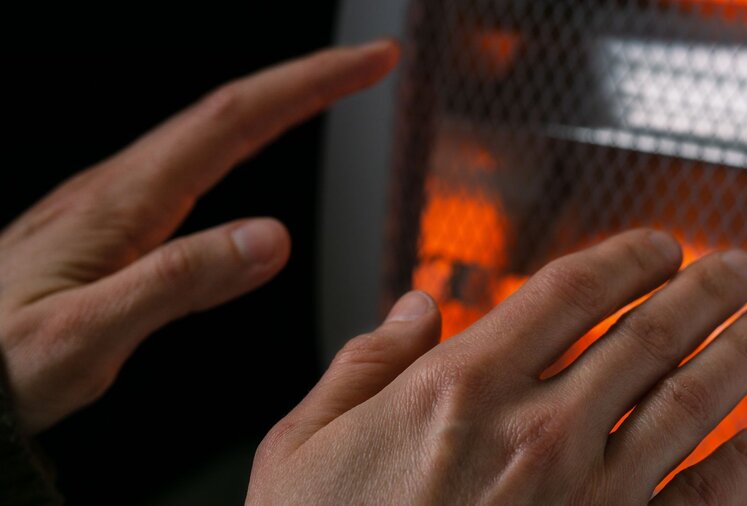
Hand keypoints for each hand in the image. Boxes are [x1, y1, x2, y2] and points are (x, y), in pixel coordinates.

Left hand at [0, 40, 399, 433]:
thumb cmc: (1, 362)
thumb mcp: (88, 334)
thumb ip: (178, 282)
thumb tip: (271, 237)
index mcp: (124, 201)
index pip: (235, 121)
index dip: (309, 85)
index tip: (366, 64)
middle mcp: (122, 187)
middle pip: (232, 111)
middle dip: (308, 79)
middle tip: (369, 65)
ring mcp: (118, 201)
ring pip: (214, 132)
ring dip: (279, 103)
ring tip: (329, 90)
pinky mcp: (116, 223)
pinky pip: (196, 164)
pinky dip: (244, 139)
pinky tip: (251, 147)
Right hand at [248, 230, 746, 504]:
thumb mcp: (304, 444)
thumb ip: (364, 363)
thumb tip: (413, 309)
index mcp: (458, 389)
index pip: (570, 292)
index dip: (627, 257)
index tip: (659, 246)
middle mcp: (532, 433)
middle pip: (646, 335)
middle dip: (704, 292)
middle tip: (739, 269)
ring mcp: (580, 498)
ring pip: (686, 406)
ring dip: (739, 357)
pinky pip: (696, 504)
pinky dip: (742, 470)